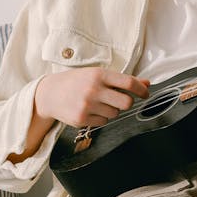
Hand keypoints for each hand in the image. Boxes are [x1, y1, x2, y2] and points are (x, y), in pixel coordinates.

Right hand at [35, 67, 149, 128]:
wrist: (50, 93)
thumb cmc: (77, 81)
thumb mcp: (98, 75)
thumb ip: (122, 80)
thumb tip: (146, 83)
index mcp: (99, 74)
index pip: (128, 83)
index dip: (141, 89)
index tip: (145, 93)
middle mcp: (93, 89)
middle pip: (126, 102)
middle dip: (127, 103)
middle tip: (121, 100)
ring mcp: (87, 105)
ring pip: (115, 114)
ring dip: (111, 110)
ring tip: (98, 103)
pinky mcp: (82, 119)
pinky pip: (104, 122)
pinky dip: (101, 118)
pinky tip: (90, 110)